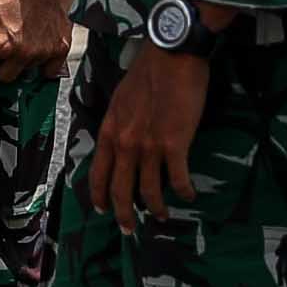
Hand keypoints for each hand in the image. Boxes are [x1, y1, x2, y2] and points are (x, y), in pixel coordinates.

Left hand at [0, 0, 73, 78]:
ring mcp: (44, 52)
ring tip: (24, 34)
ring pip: (26, 72)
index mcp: (0, 43)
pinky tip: (38, 44)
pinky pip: (49, 71)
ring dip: (22, 59)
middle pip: (4, 75)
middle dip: (2, 60)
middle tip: (6, 38)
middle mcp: (23, 52)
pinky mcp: (60, 48)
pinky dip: (43, 61)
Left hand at [86, 36, 214, 219]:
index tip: (102, 210)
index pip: (97, 173)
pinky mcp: (174, 145)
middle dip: (124, 215)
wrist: (172, 56)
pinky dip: (183, 191)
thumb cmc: (148, 72)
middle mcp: (124, 143)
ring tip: (163, 216)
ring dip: (156, 208)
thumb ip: (119, 124)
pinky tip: (189, 195)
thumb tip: (122, 140)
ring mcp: (148, 146)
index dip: (99, 196)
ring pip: (149, 191)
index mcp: (109, 131)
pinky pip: (178, 179)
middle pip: (119, 190)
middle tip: (129, 229)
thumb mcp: (121, 100)